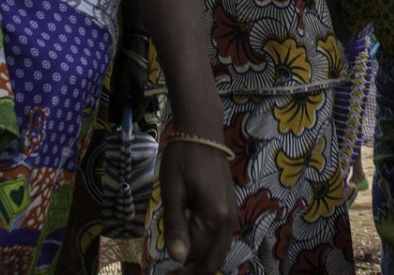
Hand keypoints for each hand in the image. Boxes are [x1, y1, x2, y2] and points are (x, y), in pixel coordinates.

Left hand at [159, 138, 236, 274]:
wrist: (202, 132)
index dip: (179, 269)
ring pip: (220, 252)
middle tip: (169, 274)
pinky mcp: (229, 209)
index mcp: (215, 217)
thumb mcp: (172, 192)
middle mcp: (229, 220)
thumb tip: (177, 259)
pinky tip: (190, 244)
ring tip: (177, 265)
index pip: (197, 256)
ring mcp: (232, 214)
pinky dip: (207, 249)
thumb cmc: (182, 159)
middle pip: (214, 261)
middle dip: (192, 272)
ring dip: (200, 262)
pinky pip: (221, 239)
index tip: (161, 273)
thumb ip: (176, 227)